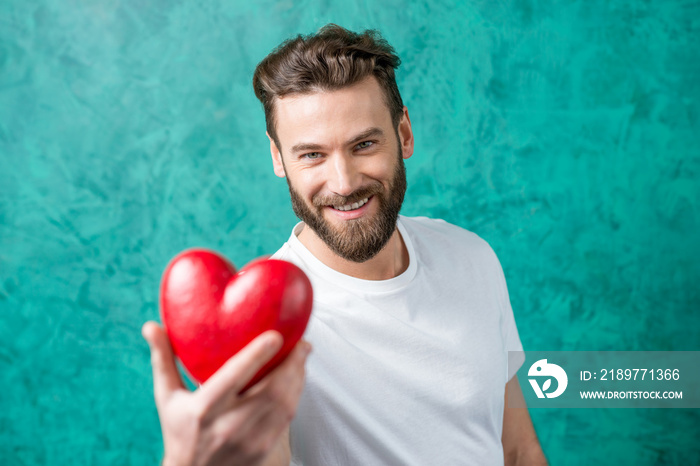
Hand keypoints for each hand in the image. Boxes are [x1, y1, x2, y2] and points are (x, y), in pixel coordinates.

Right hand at [142, 321, 310, 465]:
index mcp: (204, 408)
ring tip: (302, 355)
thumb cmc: (180, 431)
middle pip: (271, 391)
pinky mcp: (264, 448)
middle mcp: (228, 425)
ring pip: (285, 404)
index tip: (276, 335)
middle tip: (301, 343)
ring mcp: (249, 440)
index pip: (234, 377)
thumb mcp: (168, 398)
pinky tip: (298, 378)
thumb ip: (163, 360)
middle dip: (292, 364)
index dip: (257, 355)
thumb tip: (151, 326)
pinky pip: (288, 417)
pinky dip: (296, 394)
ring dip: (298, 377)